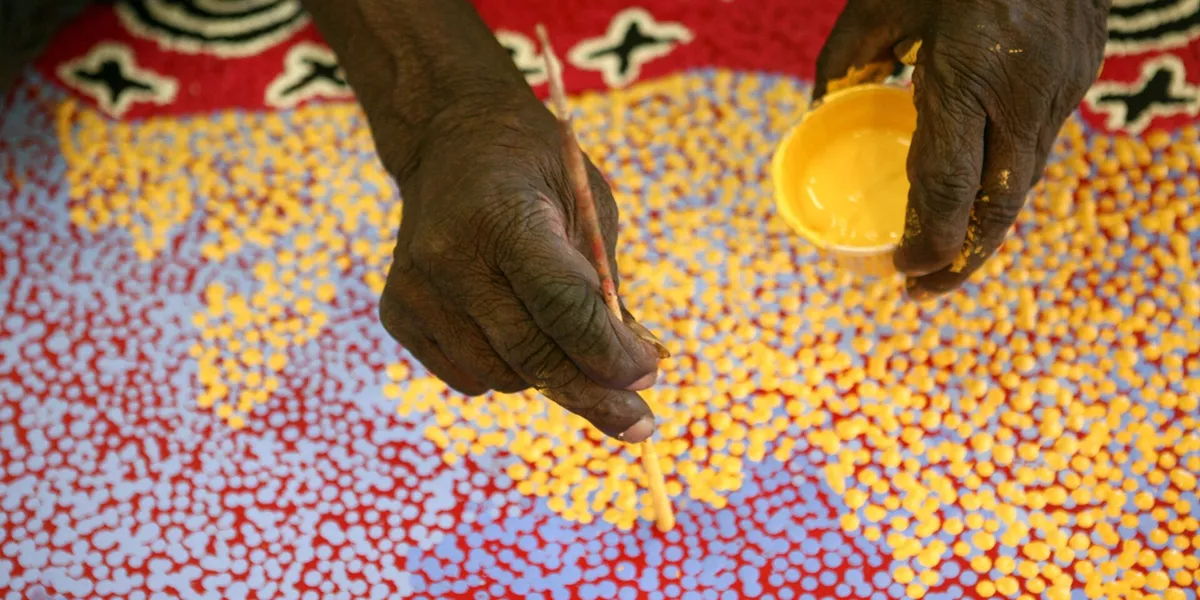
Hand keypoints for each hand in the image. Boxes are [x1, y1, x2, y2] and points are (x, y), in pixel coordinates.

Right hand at [378, 96, 661, 441]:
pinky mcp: (398, 313)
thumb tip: (632, 374)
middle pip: (531, 355)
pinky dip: (505, 369)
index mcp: (503, 217)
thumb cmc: (539, 175)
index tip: (649, 377)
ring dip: (548, 374)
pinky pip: (468, 377)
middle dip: (592, 393)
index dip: (609, 352)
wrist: (452, 139)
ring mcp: (416, 289)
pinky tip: (510, 324)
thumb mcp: (588, 208)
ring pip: (503, 376)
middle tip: (638, 419)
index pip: (561, 305)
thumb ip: (603, 288)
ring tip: (562, 335)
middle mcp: (449, 257)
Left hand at [813, 0, 1108, 296]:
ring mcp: (1061, 86)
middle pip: (998, 204)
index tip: (902, 272)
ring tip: (948, 261)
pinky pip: (1040, 147)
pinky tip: (980, 200)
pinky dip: (1007, 184)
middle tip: (922, 292)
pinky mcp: (1081, 76)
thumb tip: (821, 107)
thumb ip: (846, 57)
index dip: (928, 239)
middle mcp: (1022, 91)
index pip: (949, 183)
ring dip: (988, 230)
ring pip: (1026, 182)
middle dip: (962, 259)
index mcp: (966, 71)